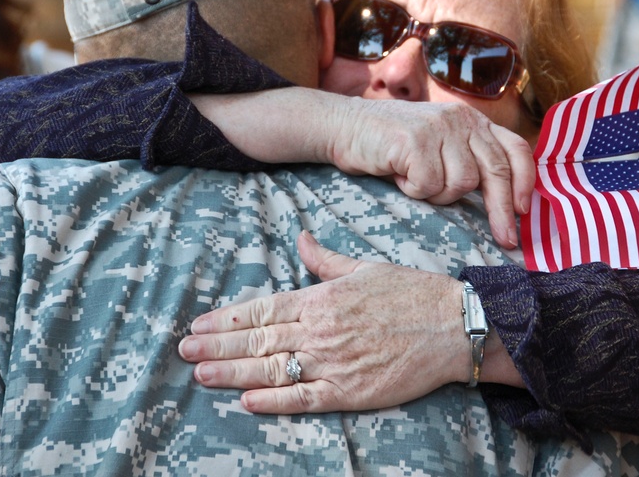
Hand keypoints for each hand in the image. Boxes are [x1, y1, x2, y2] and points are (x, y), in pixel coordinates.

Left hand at [178, 232, 521, 414]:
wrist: (454, 325)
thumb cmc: (412, 293)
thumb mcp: (364, 267)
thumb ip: (325, 260)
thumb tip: (301, 238)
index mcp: (321, 298)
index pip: (262, 309)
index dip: (226, 319)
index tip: (199, 325)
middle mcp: (320, 330)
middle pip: (257, 339)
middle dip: (217, 345)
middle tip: (184, 352)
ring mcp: (333, 362)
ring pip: (271, 368)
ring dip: (232, 371)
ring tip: (201, 375)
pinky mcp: (351, 392)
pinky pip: (304, 399)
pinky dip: (274, 401)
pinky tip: (247, 400)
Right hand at [328, 96, 532, 247]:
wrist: (344, 126)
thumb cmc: (391, 145)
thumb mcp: (438, 144)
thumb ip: (467, 159)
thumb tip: (503, 202)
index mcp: (472, 121)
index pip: (514, 150)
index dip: (525, 183)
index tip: (523, 213)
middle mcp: (461, 120)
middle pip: (495, 172)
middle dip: (501, 212)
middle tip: (505, 240)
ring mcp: (439, 128)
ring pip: (460, 184)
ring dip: (437, 194)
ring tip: (415, 179)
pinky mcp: (416, 140)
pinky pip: (428, 185)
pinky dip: (413, 189)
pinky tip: (399, 174)